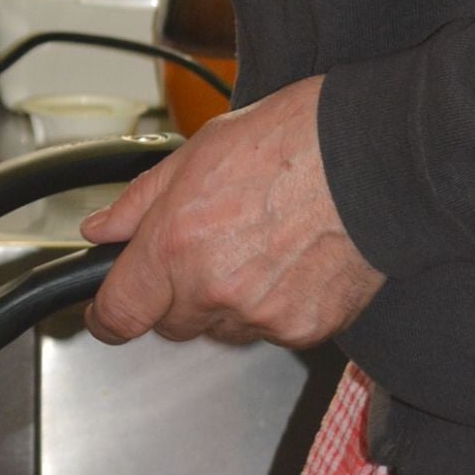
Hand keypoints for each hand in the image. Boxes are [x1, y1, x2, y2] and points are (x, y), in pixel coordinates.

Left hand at [79, 75, 384, 347]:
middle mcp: (213, 289)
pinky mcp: (306, 328)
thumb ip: (137, 204)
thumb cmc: (289, 143)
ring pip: (221, 329)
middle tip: (204, 252)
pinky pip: (271, 332)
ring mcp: (262, 315)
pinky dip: (272, 308)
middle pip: (171, 325)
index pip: (120, 314)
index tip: (107, 315)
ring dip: (224, 304)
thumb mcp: (193, 156)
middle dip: (175, 298)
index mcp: (174, 246)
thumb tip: (101, 230)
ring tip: (256, 248)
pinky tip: (289, 263)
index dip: (107, 318)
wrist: (373, 158)